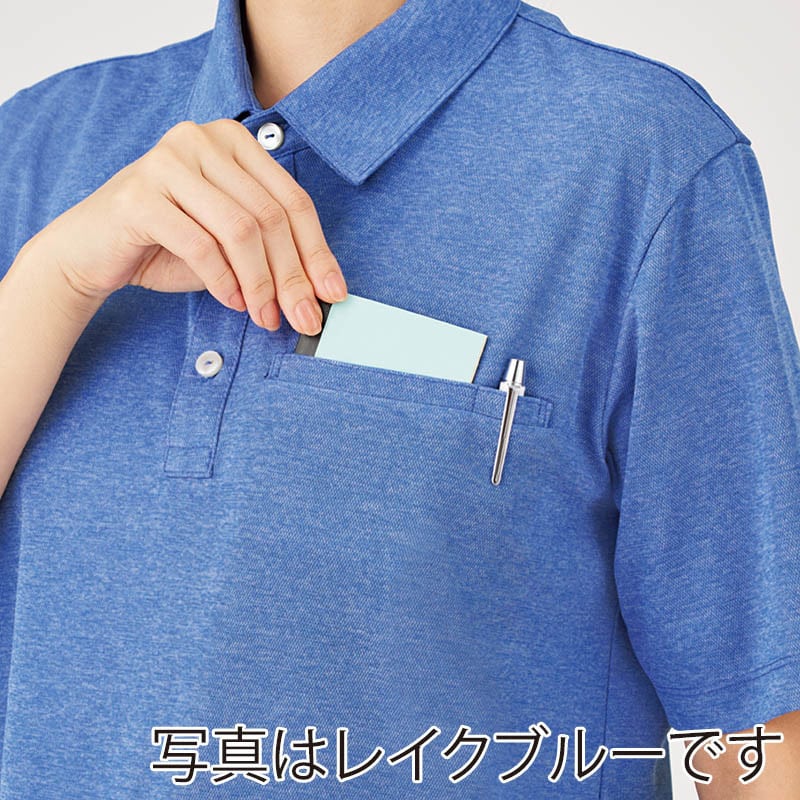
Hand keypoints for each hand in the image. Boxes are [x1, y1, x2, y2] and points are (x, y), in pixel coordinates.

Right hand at [33, 118, 347, 333]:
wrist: (94, 250)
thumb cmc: (170, 244)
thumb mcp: (233, 243)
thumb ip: (274, 252)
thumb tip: (324, 290)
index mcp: (235, 142)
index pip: (294, 200)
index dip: (319, 252)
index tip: (333, 294)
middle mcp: (203, 139)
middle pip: (271, 216)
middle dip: (293, 276)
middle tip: (304, 318)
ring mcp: (168, 160)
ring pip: (241, 230)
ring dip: (260, 283)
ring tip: (265, 316)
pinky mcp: (140, 194)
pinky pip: (200, 244)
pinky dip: (223, 281)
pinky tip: (232, 302)